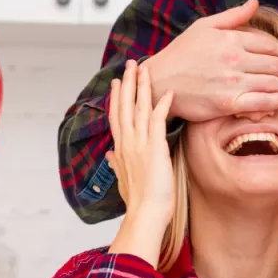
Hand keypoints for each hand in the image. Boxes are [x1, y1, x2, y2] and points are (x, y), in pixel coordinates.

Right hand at [106, 60, 176, 267]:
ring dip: (142, 86)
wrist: (145, 213)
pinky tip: (168, 91)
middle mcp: (127, 142)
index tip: (117, 83)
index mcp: (121, 149)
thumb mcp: (123, 179)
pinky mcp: (155, 147)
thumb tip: (109, 154)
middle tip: (130, 64)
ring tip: (143, 68)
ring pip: (139, 108)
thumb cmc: (138, 201)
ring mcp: (140, 143)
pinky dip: (163, 105)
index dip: (117, 98)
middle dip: (128, 83)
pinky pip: (158, 120)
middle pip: (125, 106)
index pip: (116, 117)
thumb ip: (116, 163)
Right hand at [143, 0, 277, 122]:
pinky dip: (275, 102)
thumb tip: (254, 3)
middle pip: (276, 65)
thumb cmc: (180, 53)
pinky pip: (259, 102)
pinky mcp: (226, 103)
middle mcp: (234, 60)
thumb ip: (232, 16)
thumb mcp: (203, 27)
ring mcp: (231, 82)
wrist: (159, 81)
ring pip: (272, 84)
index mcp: (231, 40)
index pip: (270, 45)